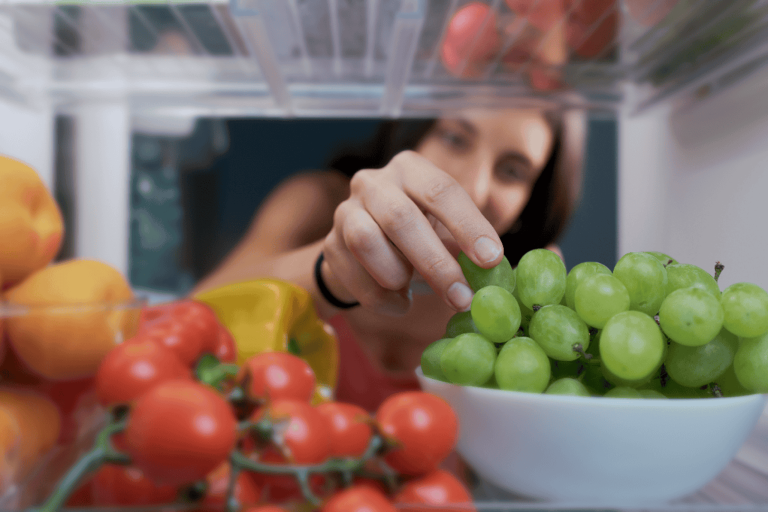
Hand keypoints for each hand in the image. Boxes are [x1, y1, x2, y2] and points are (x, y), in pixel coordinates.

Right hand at [320, 151, 504, 315]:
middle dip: (436, 263)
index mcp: (410, 169)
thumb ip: (463, 246)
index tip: (491, 260)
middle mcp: (373, 182)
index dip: (468, 226)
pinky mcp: (329, 245)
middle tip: (462, 297)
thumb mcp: (442, 230)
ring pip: (366, 241)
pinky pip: (353, 275)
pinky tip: (400, 303)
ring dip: (397, 275)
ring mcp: (345, 211)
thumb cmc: (416, 236)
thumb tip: (494, 271)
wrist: (362, 250)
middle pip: (401, 218)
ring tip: (415, 291)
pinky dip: (381, 298)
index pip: (441, 190)